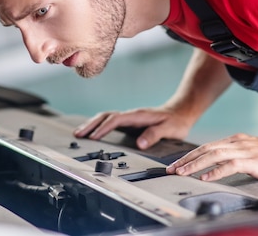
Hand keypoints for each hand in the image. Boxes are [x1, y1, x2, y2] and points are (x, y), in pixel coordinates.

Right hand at [73, 107, 192, 149]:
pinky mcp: (129, 123)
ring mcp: (129, 118)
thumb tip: (139, 144)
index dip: (103, 128)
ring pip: (105, 118)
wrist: (180, 113)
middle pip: (105, 116)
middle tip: (77, 134)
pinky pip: (110, 122)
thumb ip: (154, 135)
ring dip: (92, 124)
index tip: (94, 137)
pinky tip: (92, 133)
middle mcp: (131, 115)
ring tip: (79, 134)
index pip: (116, 120)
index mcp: (138, 116)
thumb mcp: (169, 129)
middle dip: (90, 125)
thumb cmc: (175, 122)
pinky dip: (99, 126)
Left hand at [166, 133, 257, 185]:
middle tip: (170, 170)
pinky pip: (229, 165)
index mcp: (237, 140)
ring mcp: (245, 150)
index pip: (207, 147)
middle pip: (205, 149)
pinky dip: (214, 172)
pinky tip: (204, 178)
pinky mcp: (253, 160)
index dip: (190, 155)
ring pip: (212, 155)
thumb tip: (220, 169)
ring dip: (194, 165)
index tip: (177, 165)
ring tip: (181, 173)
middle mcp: (238, 142)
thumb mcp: (254, 156)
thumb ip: (238, 159)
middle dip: (185, 160)